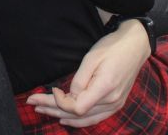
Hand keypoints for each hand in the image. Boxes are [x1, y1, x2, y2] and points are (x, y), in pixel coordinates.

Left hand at [25, 20, 150, 126]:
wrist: (135, 47)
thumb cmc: (112, 48)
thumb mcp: (92, 58)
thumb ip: (79, 80)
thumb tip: (69, 95)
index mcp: (105, 88)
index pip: (77, 107)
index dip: (61, 102)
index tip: (53, 89)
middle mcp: (111, 101)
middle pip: (77, 114)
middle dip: (52, 108)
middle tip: (32, 102)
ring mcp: (115, 105)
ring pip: (85, 118)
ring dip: (62, 115)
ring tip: (42, 110)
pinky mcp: (115, 104)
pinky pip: (95, 118)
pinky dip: (79, 120)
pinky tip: (65, 119)